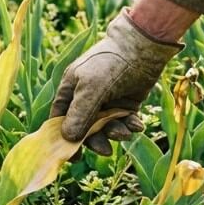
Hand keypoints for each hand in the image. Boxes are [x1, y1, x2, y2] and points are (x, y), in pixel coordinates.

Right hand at [50, 8, 183, 155]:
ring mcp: (107, 102)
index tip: (72, 156)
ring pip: (107, 127)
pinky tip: (137, 125)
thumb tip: (67, 138)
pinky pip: (124, 122)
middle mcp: (87, 98)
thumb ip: (80, 114)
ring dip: (116, 133)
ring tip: (127, 132)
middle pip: (85, 128)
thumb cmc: (110, 64)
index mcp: (71, 90)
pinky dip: (130, 126)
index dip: (64, 138)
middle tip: (106, 150)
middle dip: (96, 140)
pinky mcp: (126, 104)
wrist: (143, 48)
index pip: (61, 119)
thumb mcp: (91, 88)